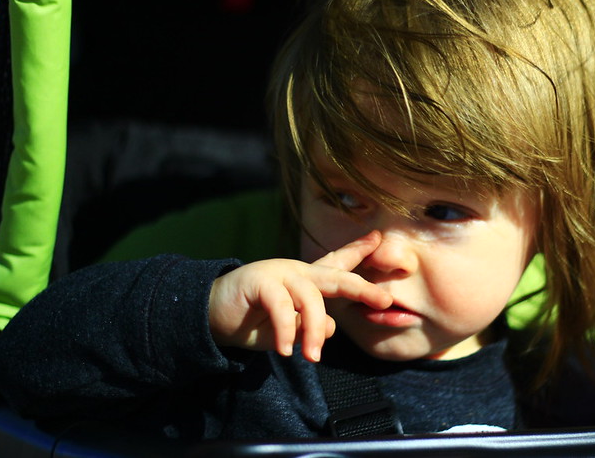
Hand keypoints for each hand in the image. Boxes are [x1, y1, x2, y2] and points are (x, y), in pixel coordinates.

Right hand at [208, 231, 390, 361]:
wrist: (211, 316)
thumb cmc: (254, 322)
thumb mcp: (290, 328)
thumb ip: (311, 326)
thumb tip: (331, 326)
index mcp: (307, 280)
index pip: (337, 265)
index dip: (359, 252)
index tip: (379, 238)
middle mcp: (297, 272)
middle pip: (336, 276)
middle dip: (362, 286)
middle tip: (383, 300)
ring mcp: (279, 273)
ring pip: (310, 297)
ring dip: (313, 330)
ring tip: (312, 357)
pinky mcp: (259, 281)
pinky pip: (281, 307)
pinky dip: (285, 330)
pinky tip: (285, 350)